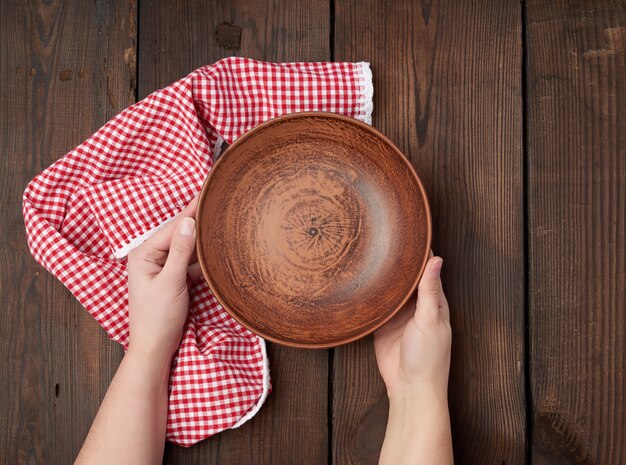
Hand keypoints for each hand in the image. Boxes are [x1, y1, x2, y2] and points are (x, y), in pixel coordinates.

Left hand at [127, 197, 203, 362]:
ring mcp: (162, 267)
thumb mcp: (170, 282)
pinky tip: (214, 247)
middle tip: (215, 202)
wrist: (154, 348)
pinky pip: (189, 261)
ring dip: (201, 238)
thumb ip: (180, 252)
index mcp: (143, 254)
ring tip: (218, 220)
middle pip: (179, 233)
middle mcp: (151, 257)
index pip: (172, 227)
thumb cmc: (157, 318)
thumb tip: (189, 223)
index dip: (191, 211)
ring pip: (186, 247)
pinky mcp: (172, 278)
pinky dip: (201, 256)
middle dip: (197, 220)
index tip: (206, 194)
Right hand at [374, 255, 450, 399]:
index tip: (410, 235)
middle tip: (384, 241)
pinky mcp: (383, 326)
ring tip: (371, 256)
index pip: (427, 271)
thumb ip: (429, 290)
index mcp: (434, 302)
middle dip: (398, 264)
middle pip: (407, 280)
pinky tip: (363, 284)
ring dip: (384, 280)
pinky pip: (376, 307)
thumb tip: (436, 260)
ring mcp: (399, 317)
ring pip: (390, 292)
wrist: (410, 388)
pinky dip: (371, 297)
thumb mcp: (430, 320)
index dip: (420, 254)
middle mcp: (417, 307)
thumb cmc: (429, 358)